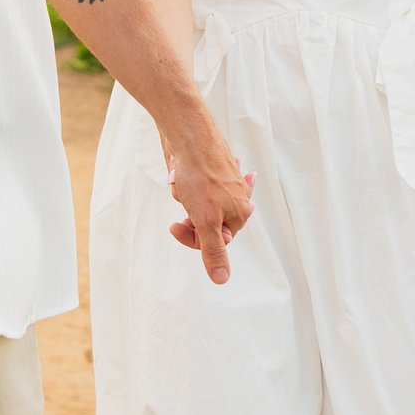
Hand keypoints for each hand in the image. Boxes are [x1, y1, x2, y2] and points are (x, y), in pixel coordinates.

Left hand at [162, 101, 252, 283]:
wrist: (188, 133)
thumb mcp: (205, 220)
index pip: (215, 241)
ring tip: (181, 178)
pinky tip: (184, 171)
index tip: (174, 226)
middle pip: (207, 223)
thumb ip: (213, 251)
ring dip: (183, 194)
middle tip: (180, 197)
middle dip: (188, 214)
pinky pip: (194, 185)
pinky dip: (185, 180)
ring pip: (197, 204)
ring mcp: (225, 182)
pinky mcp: (211, 169)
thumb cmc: (200, 175)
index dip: (191, 237)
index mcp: (240, 213)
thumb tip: (222, 280)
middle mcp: (237, 198)